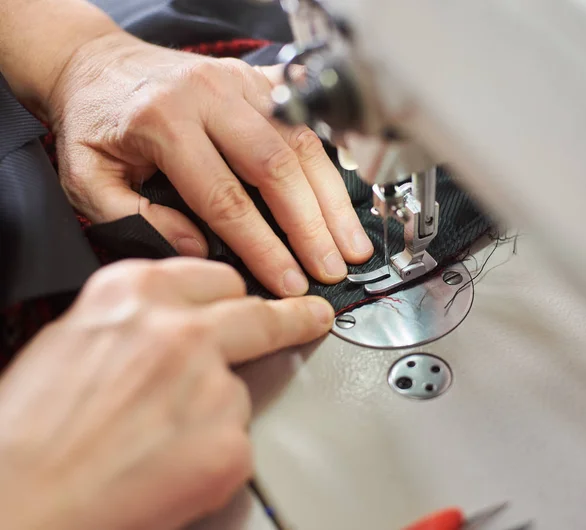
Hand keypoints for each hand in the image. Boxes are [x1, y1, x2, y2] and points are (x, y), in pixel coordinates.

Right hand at [0, 258, 332, 529]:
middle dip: (290, 317)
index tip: (262, 293)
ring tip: (164, 435)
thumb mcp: (77, 338)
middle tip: (310, 317)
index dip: (236, 293)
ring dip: (217, 406)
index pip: (219, 277)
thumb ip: (137, 318)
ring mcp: (211, 384)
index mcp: (136, 293)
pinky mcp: (230, 442)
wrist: (20, 501)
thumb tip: (170, 321)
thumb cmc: (31, 430)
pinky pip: (236, 438)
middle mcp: (181, 329)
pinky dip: (214, 451)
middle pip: (258, 313)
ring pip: (240, 385)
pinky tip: (170, 463)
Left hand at [46, 31, 373, 296]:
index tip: (287, 283)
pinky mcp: (258, 81)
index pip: (227, 199)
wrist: (98, 65)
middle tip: (330, 269)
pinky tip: (341, 198)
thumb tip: (198, 246)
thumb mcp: (88, 178)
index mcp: (164, 123)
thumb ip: (135, 218)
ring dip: (330, 199)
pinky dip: (328, 163)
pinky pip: (304, 124)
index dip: (263, 248)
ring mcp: (240, 84)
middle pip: (277, 169)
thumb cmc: (94, 122)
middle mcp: (210, 97)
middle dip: (310, 227)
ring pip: (302, 145)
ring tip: (350, 243)